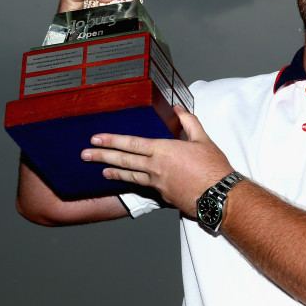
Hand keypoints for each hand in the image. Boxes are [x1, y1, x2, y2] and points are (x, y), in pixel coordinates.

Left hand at [81, 107, 232, 215]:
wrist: (220, 196)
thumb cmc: (213, 168)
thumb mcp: (203, 139)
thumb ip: (188, 122)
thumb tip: (178, 109)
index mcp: (163, 150)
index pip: (131, 144)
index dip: (111, 140)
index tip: (95, 139)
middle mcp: (156, 168)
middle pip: (123, 161)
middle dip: (101, 156)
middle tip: (85, 155)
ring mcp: (157, 184)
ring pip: (130, 176)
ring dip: (113, 172)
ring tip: (101, 170)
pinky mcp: (163, 196)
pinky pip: (143, 187)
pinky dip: (131, 183)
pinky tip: (126, 182)